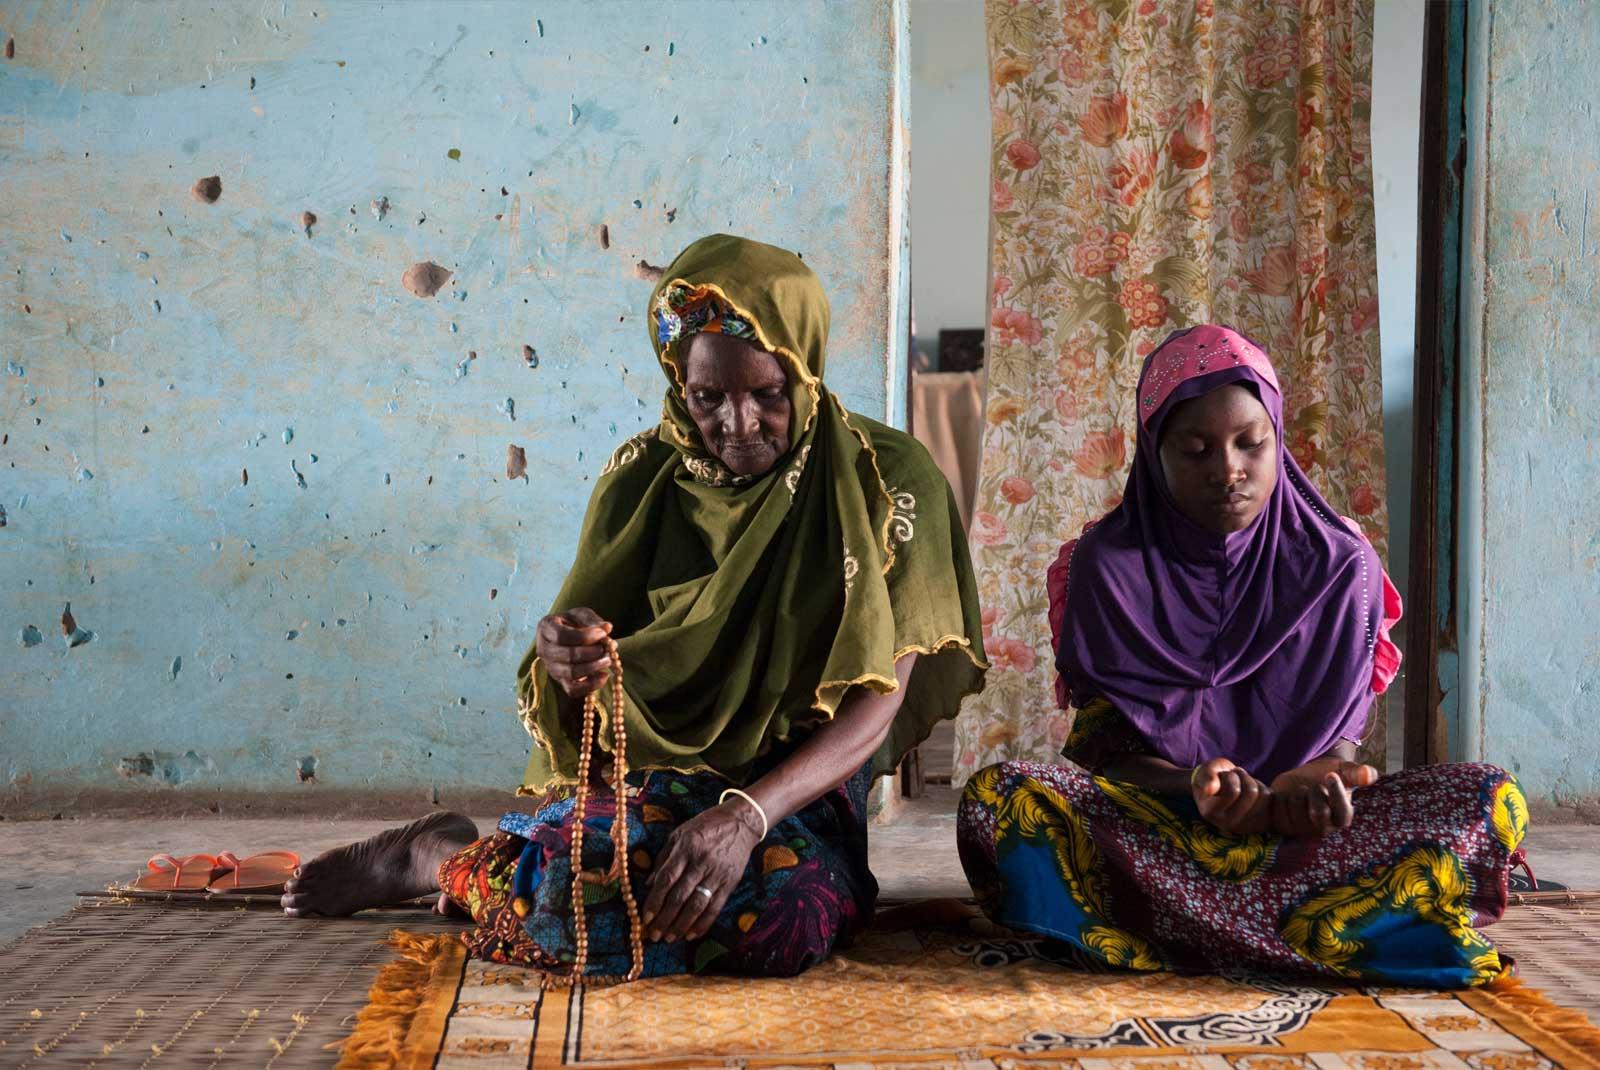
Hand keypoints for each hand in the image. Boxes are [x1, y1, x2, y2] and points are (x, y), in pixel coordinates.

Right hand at [536, 608, 612, 699]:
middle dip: (592, 653)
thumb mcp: (581, 615)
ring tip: (608, 660)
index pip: (562, 636)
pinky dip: (591, 686)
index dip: (585, 636)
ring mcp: (550, 668)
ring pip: (571, 673)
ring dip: (593, 668)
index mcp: (546, 628)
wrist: (568, 636)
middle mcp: (544, 650)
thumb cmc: (573, 623)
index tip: (602, 633)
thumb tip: (606, 628)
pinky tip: (604, 676)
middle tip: (607, 649)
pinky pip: (573, 690)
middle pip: (567, 656)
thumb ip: (592, 620)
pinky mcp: (560, 681)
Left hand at [639, 801, 762, 943]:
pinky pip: (716, 907)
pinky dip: (703, 924)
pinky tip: (692, 935)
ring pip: (697, 906)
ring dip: (681, 925)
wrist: (741, 822)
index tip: (645, 918)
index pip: (666, 879)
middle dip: (665, 919)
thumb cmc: (705, 826)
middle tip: (654, 935)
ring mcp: (717, 874)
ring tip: (670, 938)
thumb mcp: (679, 834)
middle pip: (680, 896)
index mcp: (686, 848)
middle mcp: (701, 862)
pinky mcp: (730, 882)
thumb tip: (648, 885)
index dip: (654, 901)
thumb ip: (663, 858)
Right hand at [1191, 758, 1273, 835]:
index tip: (1222, 777)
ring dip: (1254, 783)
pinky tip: (1251, 793)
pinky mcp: (1261, 824)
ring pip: (1263, 795)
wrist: (1224, 791)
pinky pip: (1271, 800)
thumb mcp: (1207, 771)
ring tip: (1241, 784)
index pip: (1233, 790)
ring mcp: (1246, 827)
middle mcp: (1228, 825)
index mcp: (1210, 813)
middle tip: (1234, 778)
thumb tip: (1209, 789)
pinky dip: (1263, 788)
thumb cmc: (1214, 777)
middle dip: (1244, 778)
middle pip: (1251, 792)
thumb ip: (1206, 777)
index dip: (1230, 776)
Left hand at [1267, 759, 1376, 837]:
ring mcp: (1300, 829)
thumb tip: (1370, 774)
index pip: (1343, 813)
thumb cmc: (1325, 776)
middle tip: (1313, 786)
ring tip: (1300, 792)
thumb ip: (1357, 773)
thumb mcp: (1342, 770)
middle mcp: (1323, 829)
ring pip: (1295, 806)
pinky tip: (1281, 794)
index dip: (1336, 793)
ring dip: (1295, 792)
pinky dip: (1276, 797)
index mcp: (1342, 818)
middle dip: (1315, 792)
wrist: (1300, 778)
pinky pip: (1275, 811)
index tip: (1330, 775)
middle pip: (1318, 812)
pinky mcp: (1281, 825)